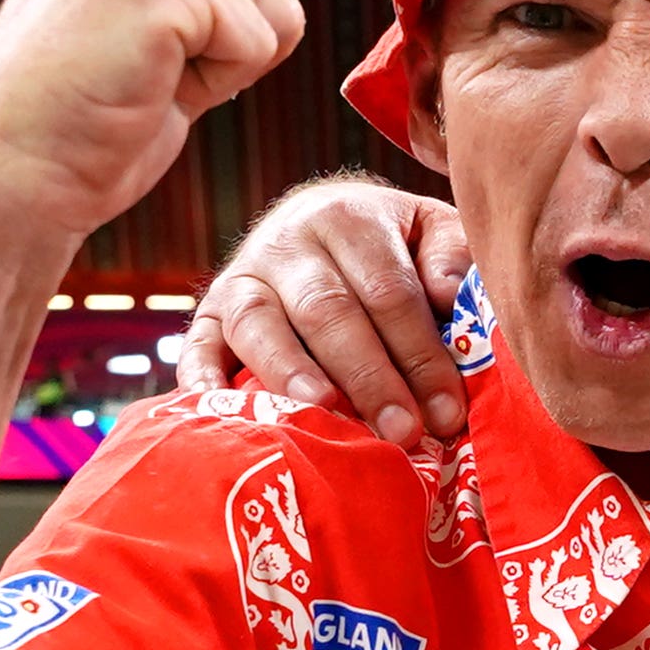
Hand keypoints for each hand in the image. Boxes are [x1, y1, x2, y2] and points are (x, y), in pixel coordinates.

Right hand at [0, 0, 305, 251]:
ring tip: (143, 78)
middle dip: (228, 38)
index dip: (211, 28)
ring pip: (272, 2)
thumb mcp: (135, 30)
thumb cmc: (76, 127)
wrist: (13, 180)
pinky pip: (259, 41)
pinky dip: (219, 86)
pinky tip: (146, 89)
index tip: (132, 57)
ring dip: (226, 62)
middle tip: (141, 73)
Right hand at [189, 174, 473, 445]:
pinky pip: (198, 345)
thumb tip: (449, 294)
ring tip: (323, 414)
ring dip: (290, 372)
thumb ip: (450, 255)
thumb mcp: (430, 229)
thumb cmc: (390, 243)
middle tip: (400, 431)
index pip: (389, 292)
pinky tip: (221, 412)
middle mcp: (287, 242)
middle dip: (368, 377)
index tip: (446, 411)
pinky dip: (203, 379)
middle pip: (327, 312)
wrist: (319, 218)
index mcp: (348, 217)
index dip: (420, 354)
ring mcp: (241, 276)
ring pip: (259, 324)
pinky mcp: (208, 311)